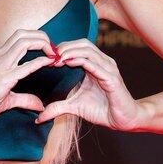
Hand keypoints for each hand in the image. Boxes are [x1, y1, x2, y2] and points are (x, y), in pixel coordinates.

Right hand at [0, 29, 57, 123]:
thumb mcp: (7, 99)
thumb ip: (25, 99)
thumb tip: (39, 106)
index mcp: (0, 58)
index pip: (19, 37)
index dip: (36, 39)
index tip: (49, 50)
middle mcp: (1, 57)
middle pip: (23, 34)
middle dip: (42, 37)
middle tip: (53, 49)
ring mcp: (1, 66)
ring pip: (23, 43)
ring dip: (42, 44)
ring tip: (53, 53)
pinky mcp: (4, 79)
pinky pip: (24, 66)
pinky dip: (39, 62)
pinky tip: (48, 62)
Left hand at [34, 39, 148, 130]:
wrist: (122, 120)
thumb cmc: (102, 110)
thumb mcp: (74, 106)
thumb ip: (58, 107)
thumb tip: (39, 117)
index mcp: (95, 64)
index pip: (79, 46)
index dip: (63, 48)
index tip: (48, 57)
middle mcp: (103, 62)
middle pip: (83, 43)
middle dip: (65, 47)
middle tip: (51, 55)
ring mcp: (108, 69)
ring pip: (88, 50)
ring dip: (70, 51)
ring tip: (57, 58)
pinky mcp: (112, 78)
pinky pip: (95, 64)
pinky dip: (80, 60)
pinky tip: (68, 62)